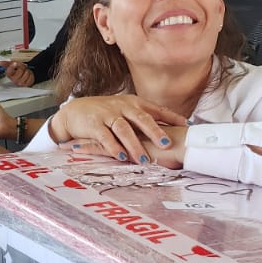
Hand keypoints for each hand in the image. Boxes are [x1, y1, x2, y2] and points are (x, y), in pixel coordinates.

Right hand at [4, 59, 34, 86]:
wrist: (25, 74)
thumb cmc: (18, 70)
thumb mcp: (13, 64)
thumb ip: (7, 63)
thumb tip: (0, 62)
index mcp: (9, 74)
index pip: (9, 71)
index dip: (12, 67)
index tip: (15, 63)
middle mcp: (13, 79)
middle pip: (20, 71)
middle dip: (22, 67)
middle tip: (22, 68)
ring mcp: (20, 83)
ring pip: (26, 73)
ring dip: (27, 71)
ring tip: (25, 72)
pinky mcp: (26, 85)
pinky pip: (30, 77)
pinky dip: (30, 75)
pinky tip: (28, 76)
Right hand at [50, 95, 188, 162]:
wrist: (74, 111)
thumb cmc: (105, 114)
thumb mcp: (125, 111)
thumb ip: (144, 119)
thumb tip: (171, 130)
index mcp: (133, 103)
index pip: (156, 109)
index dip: (171, 117)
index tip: (186, 125)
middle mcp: (122, 106)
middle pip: (141, 118)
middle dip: (155, 131)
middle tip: (167, 144)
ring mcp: (107, 115)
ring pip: (124, 129)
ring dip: (134, 145)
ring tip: (144, 159)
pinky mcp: (94, 125)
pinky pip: (105, 137)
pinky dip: (113, 147)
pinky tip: (121, 157)